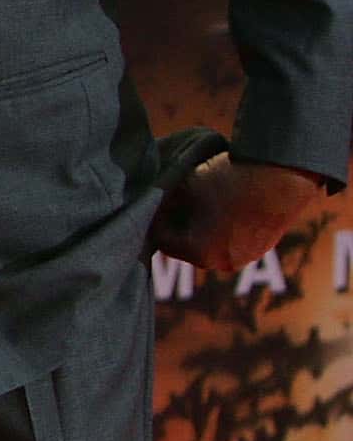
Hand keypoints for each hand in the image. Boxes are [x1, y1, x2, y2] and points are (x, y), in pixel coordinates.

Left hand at [149, 155, 327, 273]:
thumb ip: (166, 201)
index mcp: (199, 254)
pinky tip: (225, 203)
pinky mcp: (263, 246)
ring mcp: (245, 257)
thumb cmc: (228, 181)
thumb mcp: (185, 186)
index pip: (163, 240)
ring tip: (202, 199)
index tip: (155, 202)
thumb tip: (157, 204)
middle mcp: (222, 264)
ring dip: (202, 225)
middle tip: (176, 200)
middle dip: (179, 223)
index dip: (156, 219)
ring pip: (211, 242)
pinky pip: (232, 239)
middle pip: (187, 244)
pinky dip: (223, 225)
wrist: (285, 176)